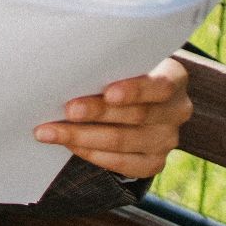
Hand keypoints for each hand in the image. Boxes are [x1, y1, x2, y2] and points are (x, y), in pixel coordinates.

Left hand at [34, 56, 192, 178]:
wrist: (132, 102)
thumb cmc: (119, 73)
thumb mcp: (121, 62)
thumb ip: (106, 65)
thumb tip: (64, 68)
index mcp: (174, 78)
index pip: (160, 85)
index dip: (135, 91)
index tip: (109, 92)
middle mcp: (176, 111)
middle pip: (137, 115)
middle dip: (98, 113)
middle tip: (67, 110)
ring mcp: (167, 140)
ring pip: (123, 142)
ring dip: (82, 137)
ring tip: (49, 131)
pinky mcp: (154, 162)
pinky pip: (121, 163)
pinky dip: (90, 153)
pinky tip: (68, 144)